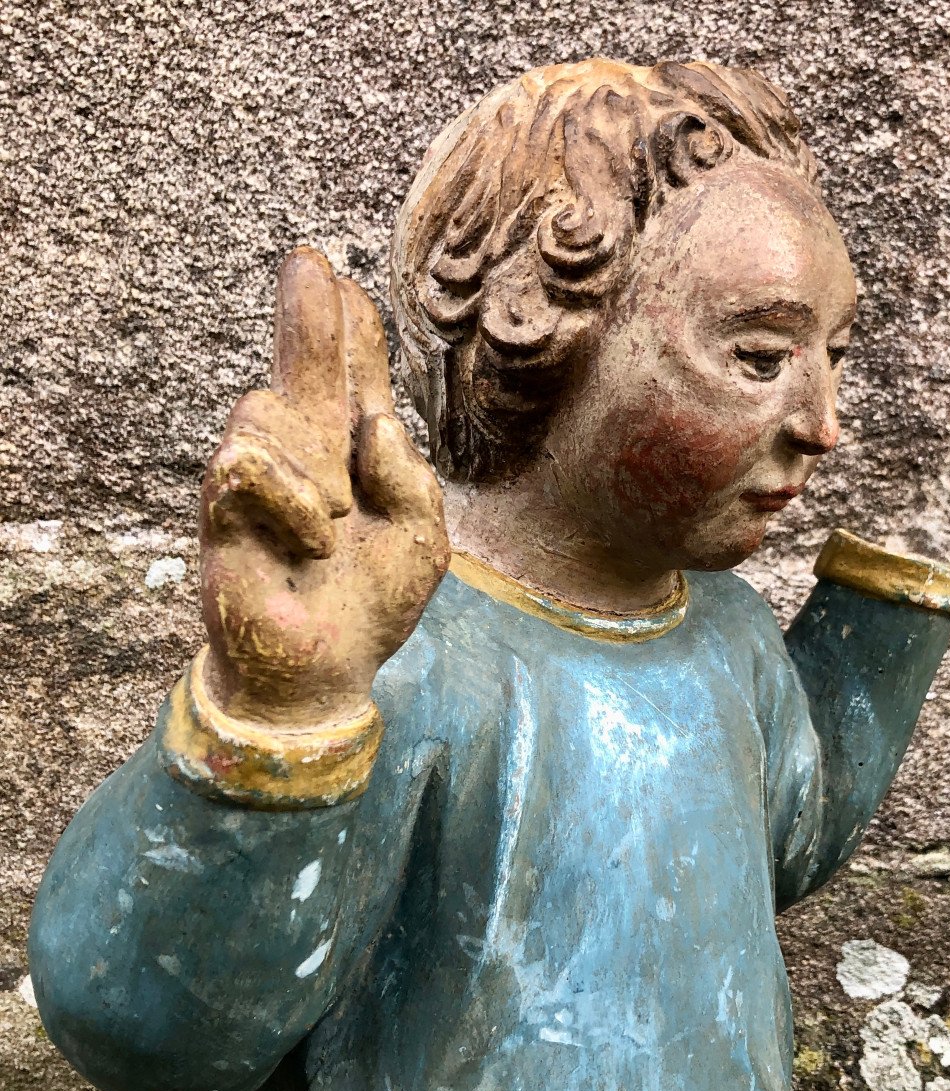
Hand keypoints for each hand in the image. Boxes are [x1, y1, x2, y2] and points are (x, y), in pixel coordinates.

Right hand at [198, 247, 448, 728]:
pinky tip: (312, 541)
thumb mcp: (422, 541)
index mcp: (356, 456)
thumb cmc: (371, 603)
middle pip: (296, 363)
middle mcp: (306, 453)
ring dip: (316, 467)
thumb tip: (376, 422)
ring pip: (266, 407)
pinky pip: (246, 466)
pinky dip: (292, 503)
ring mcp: (263, 477)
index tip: (343, 280)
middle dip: (305, 311)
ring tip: (336, 525)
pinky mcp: (225, 508)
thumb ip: (412, 480)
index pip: (351, 378)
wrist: (325, 671)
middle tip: (307, 259)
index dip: (349, 331)